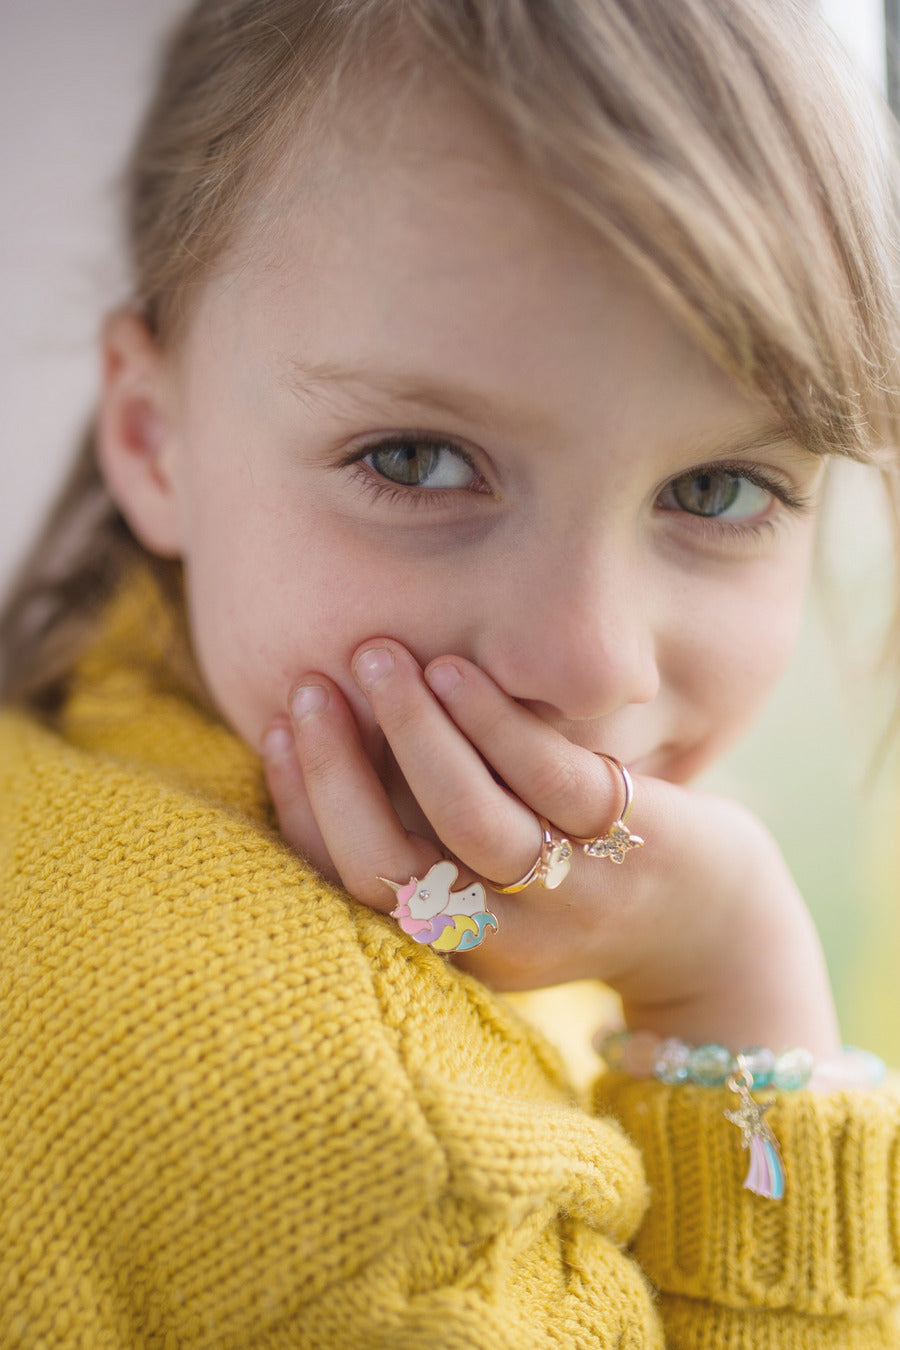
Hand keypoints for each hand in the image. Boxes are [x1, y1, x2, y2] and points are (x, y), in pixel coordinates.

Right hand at [262, 640, 839, 1054]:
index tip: (280, 726)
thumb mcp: (489, 875)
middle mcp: (503, 936)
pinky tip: (457, 667)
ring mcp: (572, 892)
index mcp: (451, 947)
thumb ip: (422, 824)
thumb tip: (333, 732)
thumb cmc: (573, 878)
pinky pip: (550, 777)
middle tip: (314, 685)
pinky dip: (493, 720)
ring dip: (413, 732)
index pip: (352, 882)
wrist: (713, 923)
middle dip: (338, 770)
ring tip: (380, 657)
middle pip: (391, 865)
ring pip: (469, 820)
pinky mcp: (631, 839)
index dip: (305, 804)